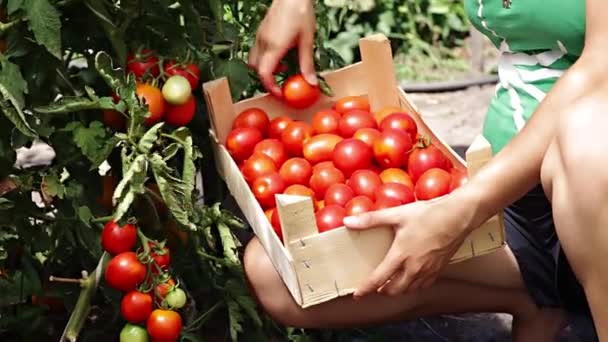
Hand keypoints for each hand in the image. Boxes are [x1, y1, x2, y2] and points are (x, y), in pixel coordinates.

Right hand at [248, 0, 316, 96]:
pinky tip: (281, 54)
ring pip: (254, 60)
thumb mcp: (307, 41)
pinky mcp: (261, 31)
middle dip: (267, 80)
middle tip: (281, 84)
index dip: (271, 87)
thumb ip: (307, 64)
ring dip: (265, 68)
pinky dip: (266, 58)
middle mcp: (263, 43)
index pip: (264, 74)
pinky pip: (258, 50)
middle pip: (256, 69)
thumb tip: (312, 83)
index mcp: (274, 47)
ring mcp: (260, 36)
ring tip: (283, 68)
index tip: (280, 93)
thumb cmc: (301, 13)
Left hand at [343, 197, 469, 297]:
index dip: (366, 289)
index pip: (379, 279)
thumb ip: (371, 220)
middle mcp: (414, 267)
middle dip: (383, 291)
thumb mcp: (397, 214)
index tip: (357, 295)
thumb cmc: (428, 214)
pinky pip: (424, 284)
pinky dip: (414, 285)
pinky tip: (412, 278)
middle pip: (394, 290)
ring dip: (398, 290)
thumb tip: (348, 221)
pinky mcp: (439, 268)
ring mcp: (428, 270)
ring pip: (410, 289)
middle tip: (375, 287)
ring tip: (391, 284)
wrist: (459, 216)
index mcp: (401, 255)